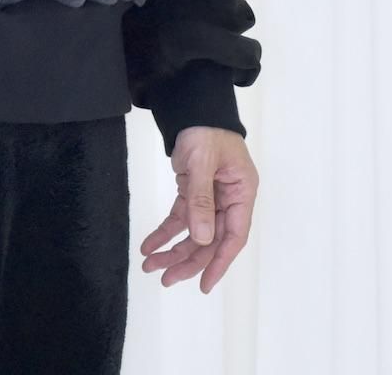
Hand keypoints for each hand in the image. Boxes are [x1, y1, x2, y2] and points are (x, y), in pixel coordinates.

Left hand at [139, 126, 258, 293]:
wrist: (193, 109)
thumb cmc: (206, 131)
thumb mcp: (204, 162)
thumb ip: (201, 199)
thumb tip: (202, 238)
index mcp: (241, 195)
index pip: (233, 237)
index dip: (219, 262)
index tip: (204, 283)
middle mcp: (228, 201)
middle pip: (210, 240)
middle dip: (187, 260)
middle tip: (164, 278)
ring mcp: (211, 198)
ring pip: (193, 233)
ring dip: (173, 249)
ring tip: (150, 265)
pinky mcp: (192, 193)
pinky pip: (179, 217)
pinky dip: (165, 231)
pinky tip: (150, 244)